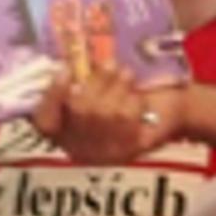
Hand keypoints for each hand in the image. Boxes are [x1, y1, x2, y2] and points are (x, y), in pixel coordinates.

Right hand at [35, 65, 178, 164]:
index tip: (64, 70)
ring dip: (118, 86)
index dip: (51, 96)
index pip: (44, 120)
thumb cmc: (125, 92)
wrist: (170, 109)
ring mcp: (105, 153)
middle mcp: (80, 148)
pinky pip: (126, 118)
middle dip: (95, 83)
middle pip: (77, 111)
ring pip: (103, 113)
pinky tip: (139, 98)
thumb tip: (70, 63)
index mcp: (64, 130)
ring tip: (127, 75)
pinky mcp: (132, 149)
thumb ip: (79, 78)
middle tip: (110, 64)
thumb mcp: (97, 84)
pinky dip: (135, 100)